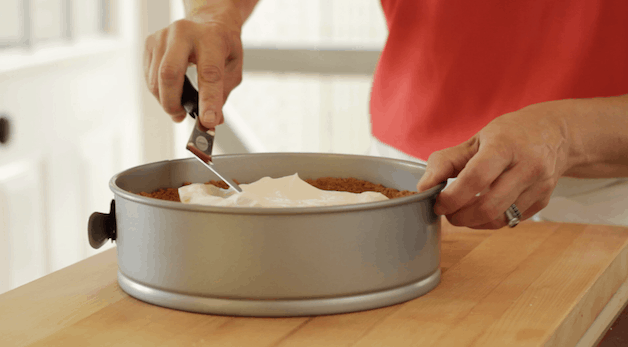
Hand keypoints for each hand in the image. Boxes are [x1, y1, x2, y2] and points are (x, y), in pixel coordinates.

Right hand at [143, 5, 243, 127]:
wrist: (208, 22)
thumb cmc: (221, 46)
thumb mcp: (233, 69)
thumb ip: (223, 95)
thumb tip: (211, 122)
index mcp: (211, 38)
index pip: (209, 73)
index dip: (208, 101)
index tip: (208, 121)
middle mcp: (184, 33)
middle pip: (169, 74)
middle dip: (173, 103)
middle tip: (181, 117)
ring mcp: (163, 37)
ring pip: (156, 79)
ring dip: (166, 101)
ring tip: (179, 108)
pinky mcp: (150, 44)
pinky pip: (149, 77)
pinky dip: (159, 92)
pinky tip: (171, 93)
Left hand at [416, 100, 572, 228]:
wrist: (556, 133)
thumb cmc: (509, 135)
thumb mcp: (476, 139)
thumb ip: (446, 162)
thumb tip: (423, 187)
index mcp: (505, 146)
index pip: (476, 178)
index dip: (452, 197)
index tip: (437, 203)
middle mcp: (527, 166)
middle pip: (488, 205)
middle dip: (460, 216)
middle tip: (446, 212)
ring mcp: (539, 185)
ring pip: (499, 218)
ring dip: (472, 222)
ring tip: (460, 212)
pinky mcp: (543, 201)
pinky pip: (510, 221)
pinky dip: (489, 221)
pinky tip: (481, 210)